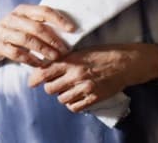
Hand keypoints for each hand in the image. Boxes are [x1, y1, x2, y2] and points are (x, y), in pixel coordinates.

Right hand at [0, 4, 75, 66]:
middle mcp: (12, 18)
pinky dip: (29, 59)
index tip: (72, 29)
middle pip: (36, 27)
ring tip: (55, 57)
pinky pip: (16, 53)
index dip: (58, 19)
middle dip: (52, 39)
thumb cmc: (13, 31)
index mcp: (22, 10)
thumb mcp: (24, 23)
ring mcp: (4, 31)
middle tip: (65, 49)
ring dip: (43, 50)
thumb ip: (41, 23)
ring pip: (26, 40)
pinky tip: (39, 64)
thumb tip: (68, 30)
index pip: (43, 11)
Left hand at [28, 43, 157, 112]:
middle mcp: (76, 75)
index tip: (32, 82)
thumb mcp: (81, 51)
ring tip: (69, 89)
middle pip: (50, 88)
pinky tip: (76, 97)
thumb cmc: (102, 54)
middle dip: (50, 87)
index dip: (35, 78)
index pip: (45, 71)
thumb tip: (46, 65)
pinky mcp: (94, 98)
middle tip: (56, 84)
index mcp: (71, 61)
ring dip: (62, 95)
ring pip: (61, 99)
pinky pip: (74, 107)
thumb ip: (64, 58)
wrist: (125, 62)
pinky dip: (72, 104)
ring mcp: (85, 87)